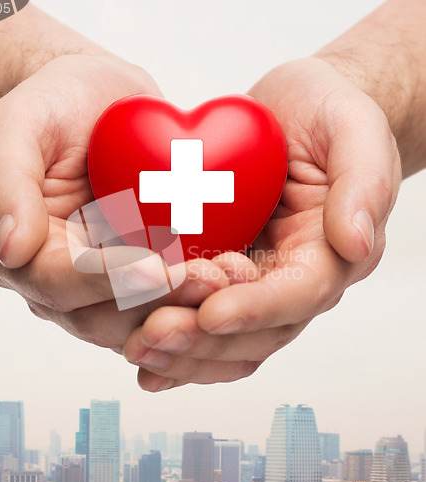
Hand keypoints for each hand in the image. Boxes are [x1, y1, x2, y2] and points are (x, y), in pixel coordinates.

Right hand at [0, 54, 229, 352]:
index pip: (60, 284)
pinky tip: (237, 269)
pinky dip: (203, 287)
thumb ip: (5, 183)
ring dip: (190, 303)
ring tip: (232, 278)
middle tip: (211, 281)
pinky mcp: (146, 267)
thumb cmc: (52, 107)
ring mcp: (109, 280)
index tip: (153, 268)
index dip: (107, 282)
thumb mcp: (16, 126)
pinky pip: (173, 290)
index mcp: (26, 255)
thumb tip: (10, 249)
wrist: (97, 103)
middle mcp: (66, 280)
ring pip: (146, 313)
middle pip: (108, 314)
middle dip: (161, 302)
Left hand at [123, 57, 400, 390]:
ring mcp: (252, 279)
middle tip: (152, 334)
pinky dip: (172, 337)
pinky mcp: (217, 269)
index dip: (256, 309)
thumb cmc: (326, 114)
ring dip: (181, 350)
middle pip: (254, 331)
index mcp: (327, 253)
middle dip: (204, 339)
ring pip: (222, 337)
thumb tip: (357, 242)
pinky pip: (196, 313)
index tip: (211, 314)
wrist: (289, 113)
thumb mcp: (354, 128)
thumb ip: (364, 182)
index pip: (298, 295)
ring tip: (135, 346)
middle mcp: (290, 278)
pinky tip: (137, 348)